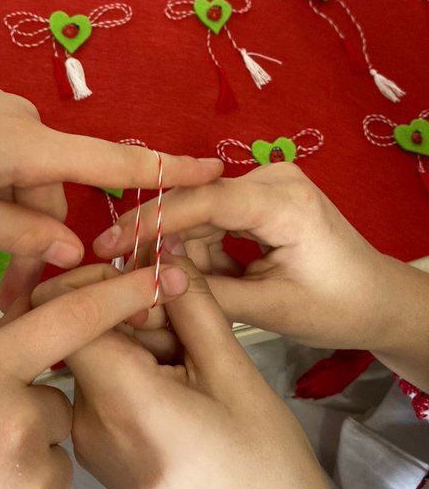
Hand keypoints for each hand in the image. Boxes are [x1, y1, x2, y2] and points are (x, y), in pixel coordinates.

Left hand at [0, 58, 221, 309]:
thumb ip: (16, 234)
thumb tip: (74, 253)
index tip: (218, 170)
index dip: (167, 171)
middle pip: (49, 196)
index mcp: (25, 145)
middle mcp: (18, 126)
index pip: (112, 162)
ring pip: (8, 190)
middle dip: (30, 249)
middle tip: (3, 303)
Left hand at [33, 252, 353, 488]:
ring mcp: (92, 444)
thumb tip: (165, 256)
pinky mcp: (107, 456)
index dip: (98, 280)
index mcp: (115, 402)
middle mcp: (86, 424)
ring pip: (99, 360)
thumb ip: (193, 310)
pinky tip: (186, 381)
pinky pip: (108, 390)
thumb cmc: (267, 473)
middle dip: (127, 308)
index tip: (147, 262)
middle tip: (189, 311)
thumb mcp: (235, 377)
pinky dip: (138, 368)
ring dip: (139, 339)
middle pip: (84, 335)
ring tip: (198, 356)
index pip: (66, 315)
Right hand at [93, 163, 428, 389]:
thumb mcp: (270, 309)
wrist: (378, 300)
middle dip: (157, 237)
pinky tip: (185, 274)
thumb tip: (152, 277)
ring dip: (177, 247)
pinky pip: (216, 220)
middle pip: (197, 203)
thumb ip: (208, 291)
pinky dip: (198, 248)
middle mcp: (274, 180)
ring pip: (201, 212)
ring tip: (148, 280)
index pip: (205, 201)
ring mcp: (268, 186)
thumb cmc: (337, 307)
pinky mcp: (263, 200)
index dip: (152, 221)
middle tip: (115, 268)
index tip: (109, 244)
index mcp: (285, 202)